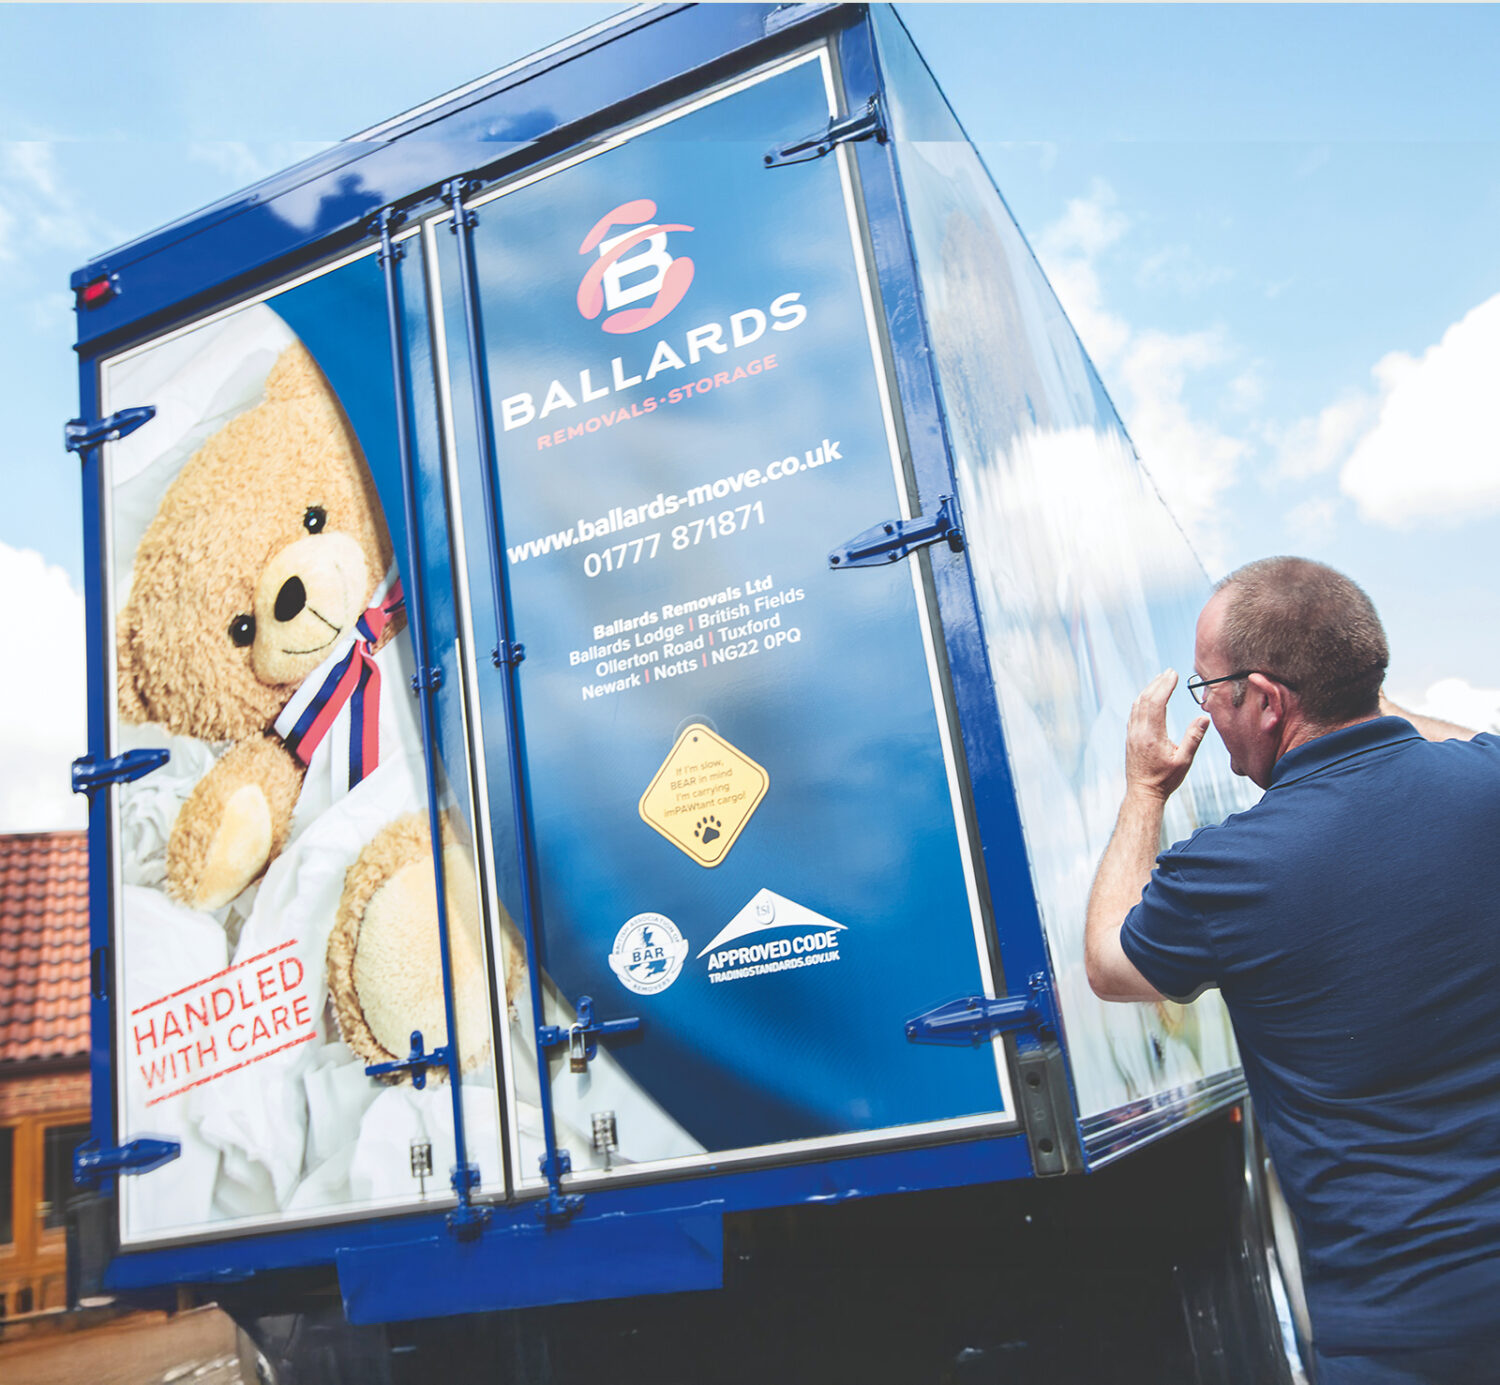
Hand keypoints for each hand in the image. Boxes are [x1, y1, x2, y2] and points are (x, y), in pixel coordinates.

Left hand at [1125, 669, 1209, 801]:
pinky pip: (1133, 713)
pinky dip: (1141, 701)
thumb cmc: (1165, 779)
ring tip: (1160, 679)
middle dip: (1158, 683)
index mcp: (1152, 735)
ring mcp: (1132, 734)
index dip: (1165, 686)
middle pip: (1145, 699)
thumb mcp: (1184, 761)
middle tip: (1169, 672)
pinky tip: (1148, 698)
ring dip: (1148, 690)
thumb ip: (1193, 738)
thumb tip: (1204, 718)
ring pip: (1137, 705)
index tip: (1173, 674)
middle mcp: (1139, 732)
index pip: (1156, 702)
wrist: (1143, 793)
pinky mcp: (1130, 738)